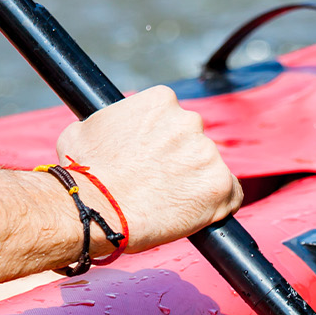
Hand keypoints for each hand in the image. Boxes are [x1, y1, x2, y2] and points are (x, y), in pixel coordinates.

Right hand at [54, 86, 242, 253]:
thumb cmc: (84, 174)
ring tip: (168, 203)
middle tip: (159, 185)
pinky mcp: (220, 185)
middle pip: (194, 142)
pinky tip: (197, 213)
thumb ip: (109, 124)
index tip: (153, 161)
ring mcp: (207, 152)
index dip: (164, 144)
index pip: (174, 119)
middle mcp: (190, 120)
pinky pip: (231, 195)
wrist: (95, 209)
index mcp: (161, 101)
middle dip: (180, 162)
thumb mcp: (84, 130)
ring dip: (195, 183)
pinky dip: (218, 205)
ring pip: (210, 169)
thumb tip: (106, 130)